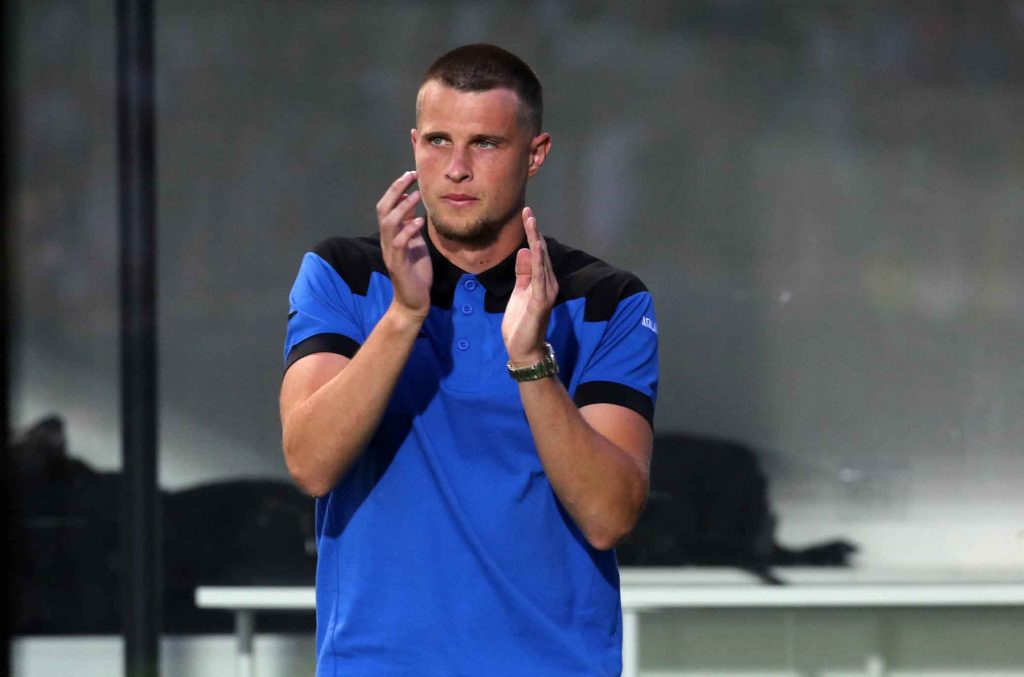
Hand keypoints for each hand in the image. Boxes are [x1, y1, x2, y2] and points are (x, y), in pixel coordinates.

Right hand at [377, 170, 431, 319]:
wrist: (413, 301)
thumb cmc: (416, 272)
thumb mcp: (416, 244)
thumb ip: (411, 226)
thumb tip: (412, 204)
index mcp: (391, 234)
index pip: (388, 205)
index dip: (397, 188)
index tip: (410, 174)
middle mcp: (387, 240)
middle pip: (383, 209)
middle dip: (396, 190)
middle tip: (411, 176)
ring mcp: (390, 252)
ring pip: (389, 224)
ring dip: (403, 207)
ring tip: (417, 196)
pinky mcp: (397, 264)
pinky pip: (399, 244)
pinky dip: (409, 230)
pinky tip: (420, 221)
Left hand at [502, 207, 557, 365]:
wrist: (523, 350)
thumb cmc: (520, 324)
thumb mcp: (519, 293)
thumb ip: (523, 273)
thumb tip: (525, 250)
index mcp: (542, 281)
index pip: (537, 253)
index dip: (532, 233)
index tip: (526, 215)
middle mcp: (548, 283)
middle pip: (541, 252)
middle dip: (534, 231)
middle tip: (527, 211)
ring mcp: (546, 292)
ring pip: (542, 261)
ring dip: (536, 240)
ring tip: (531, 221)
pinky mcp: (541, 301)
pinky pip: (539, 277)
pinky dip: (538, 261)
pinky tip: (536, 246)